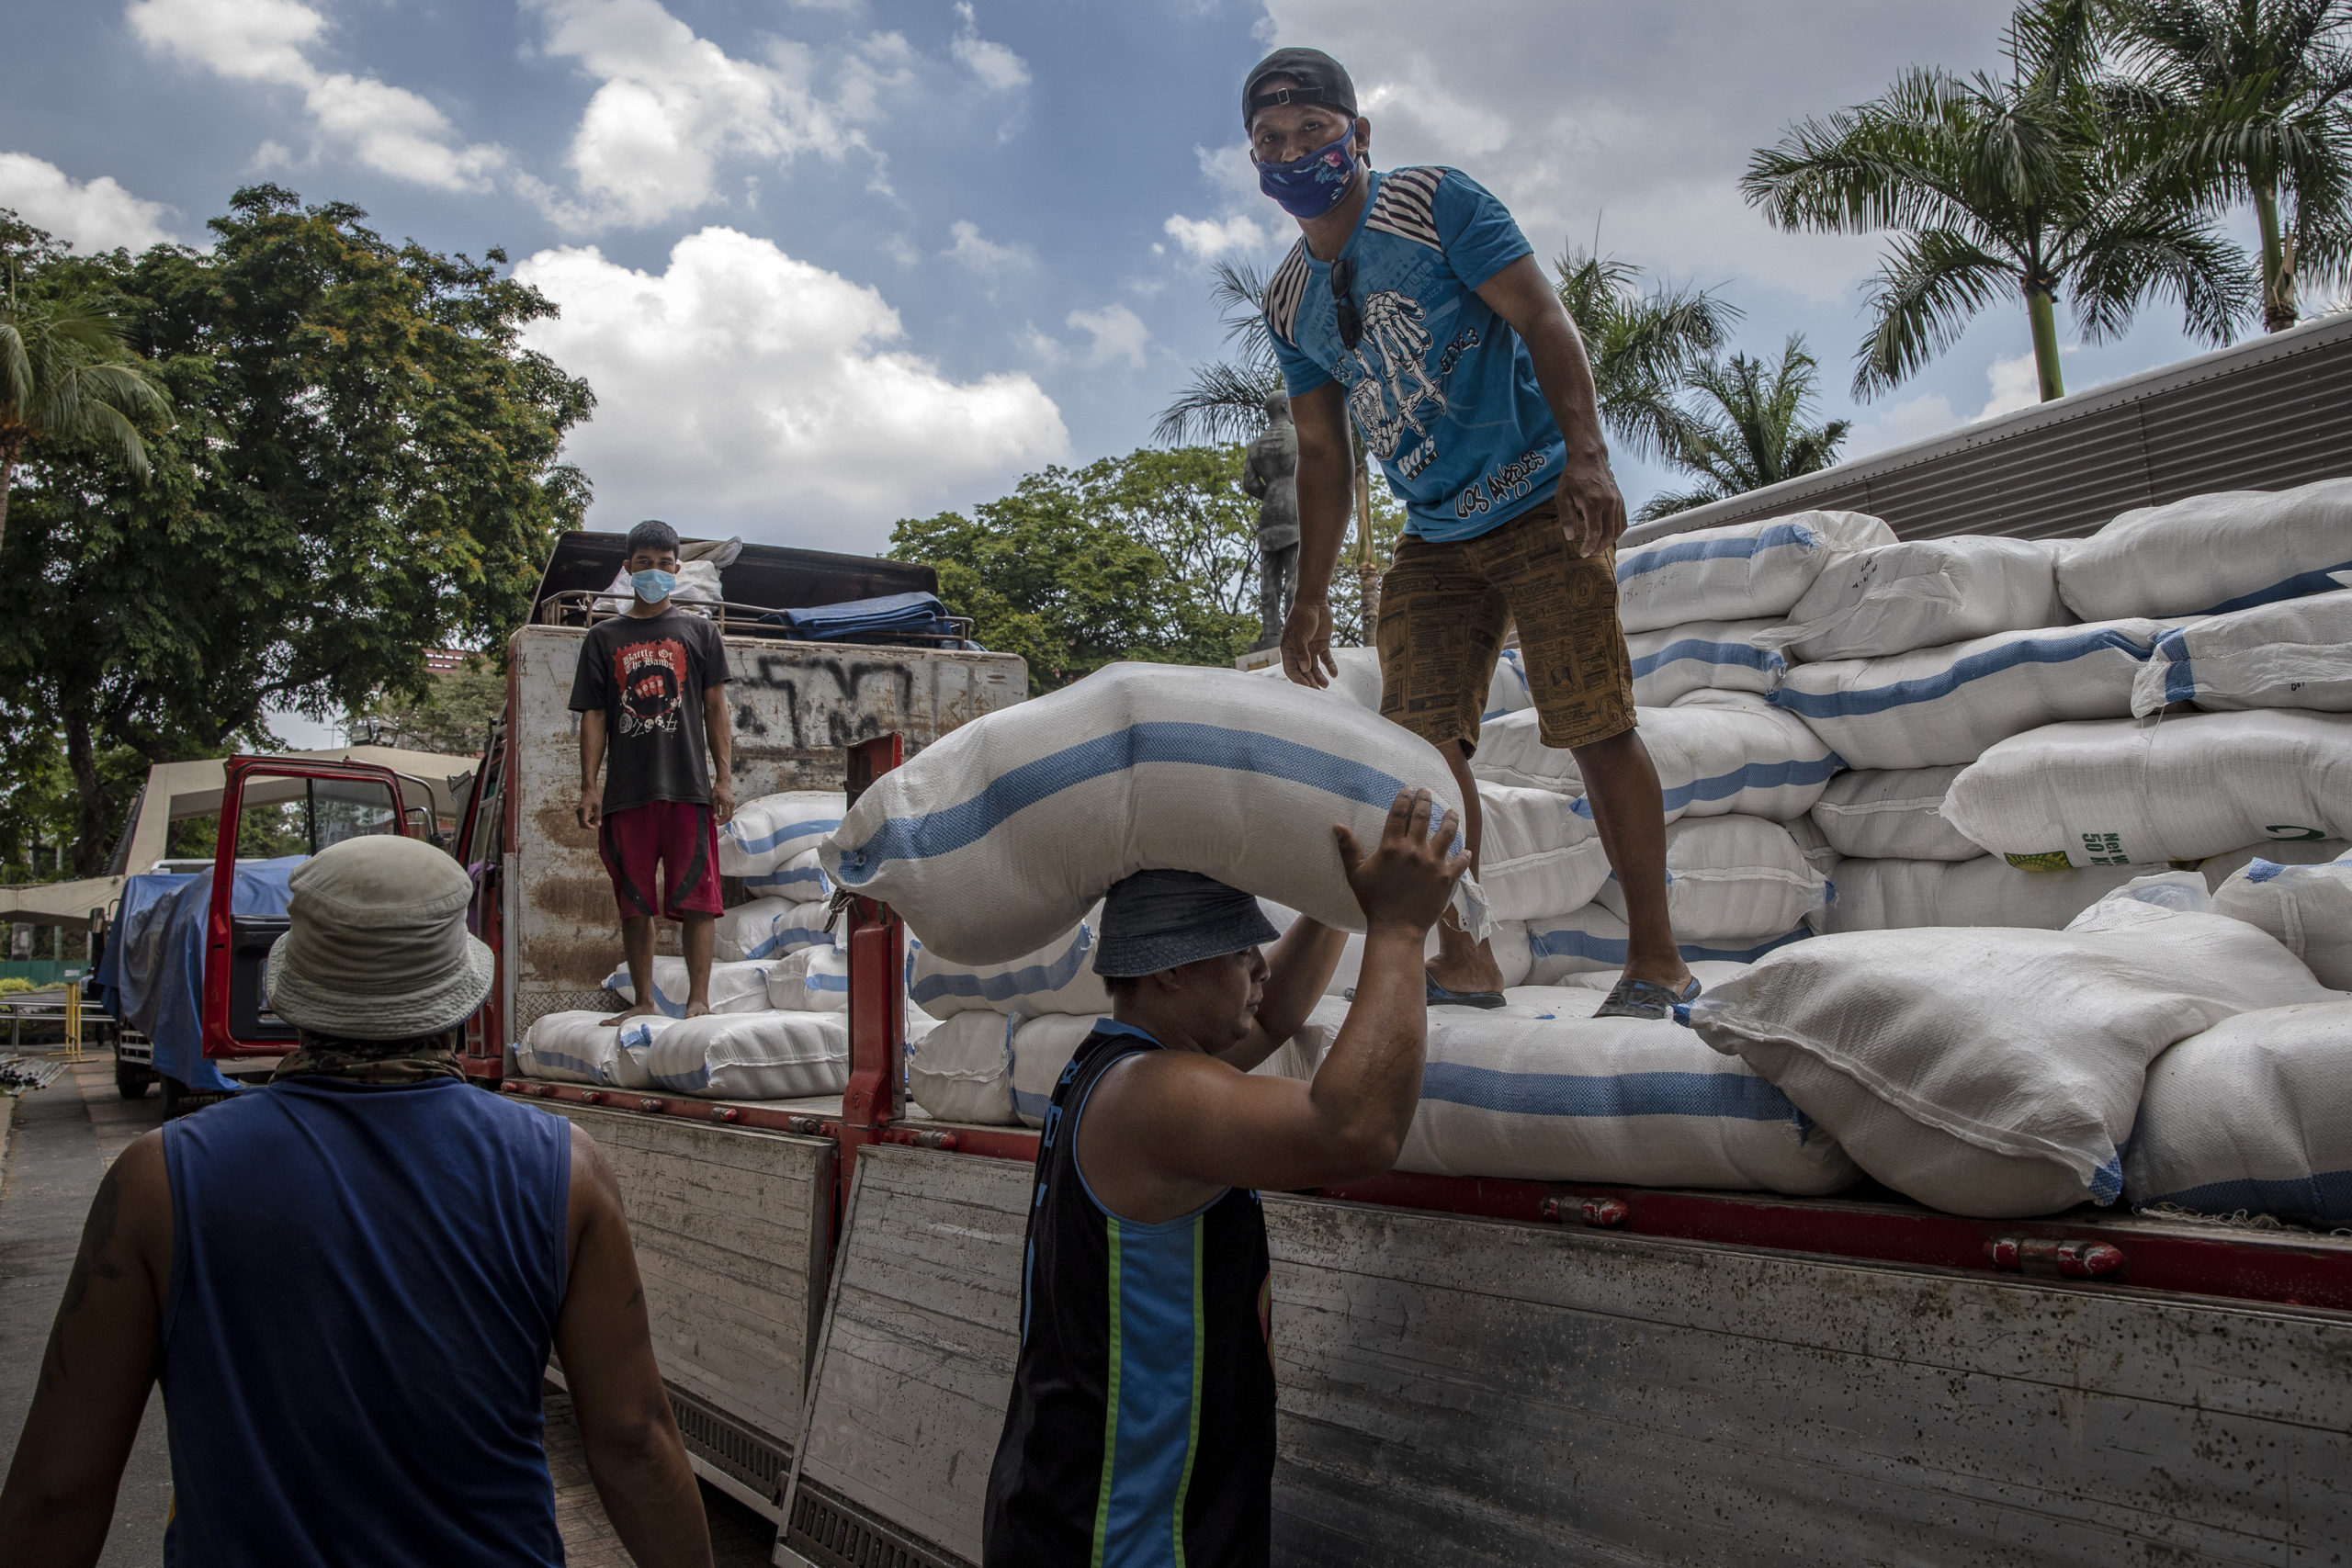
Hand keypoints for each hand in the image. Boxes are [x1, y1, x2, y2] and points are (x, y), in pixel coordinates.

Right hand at [577, 788, 600, 830]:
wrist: (588, 790)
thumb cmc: (594, 797)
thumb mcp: (598, 806)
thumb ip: (598, 816)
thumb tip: (598, 825)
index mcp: (583, 809)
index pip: (584, 822)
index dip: (589, 826)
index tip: (594, 827)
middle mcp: (578, 811)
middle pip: (582, 824)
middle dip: (589, 825)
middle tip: (596, 822)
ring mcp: (577, 812)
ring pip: (582, 822)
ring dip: (588, 823)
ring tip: (595, 818)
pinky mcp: (578, 812)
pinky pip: (582, 819)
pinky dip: (587, 820)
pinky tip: (593, 816)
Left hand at [711, 778, 735, 826]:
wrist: (724, 782)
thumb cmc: (718, 788)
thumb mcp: (714, 798)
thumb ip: (715, 808)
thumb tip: (715, 817)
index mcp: (726, 803)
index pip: (725, 816)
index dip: (720, 821)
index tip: (715, 823)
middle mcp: (731, 804)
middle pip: (729, 817)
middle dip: (723, 822)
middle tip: (716, 823)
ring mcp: (733, 803)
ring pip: (731, 815)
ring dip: (725, 819)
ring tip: (718, 820)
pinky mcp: (732, 803)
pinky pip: (731, 812)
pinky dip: (727, 815)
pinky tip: (721, 815)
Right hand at [1281, 594, 1338, 688]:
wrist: (1313, 602)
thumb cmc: (1302, 617)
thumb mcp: (1300, 634)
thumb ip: (1302, 652)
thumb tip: (1305, 669)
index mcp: (1288, 650)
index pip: (1291, 670)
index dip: (1298, 679)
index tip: (1307, 687)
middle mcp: (1299, 652)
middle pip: (1304, 671)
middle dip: (1310, 681)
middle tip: (1317, 692)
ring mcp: (1310, 649)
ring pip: (1314, 668)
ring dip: (1319, 677)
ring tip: (1326, 686)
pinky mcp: (1322, 645)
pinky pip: (1326, 659)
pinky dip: (1330, 667)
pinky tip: (1334, 674)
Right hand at [1333, 788, 1471, 933]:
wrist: (1396, 928)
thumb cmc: (1373, 902)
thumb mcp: (1356, 874)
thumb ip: (1348, 848)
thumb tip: (1337, 826)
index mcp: (1392, 847)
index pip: (1399, 813)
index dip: (1404, 798)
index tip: (1408, 789)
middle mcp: (1414, 851)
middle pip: (1423, 816)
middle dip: (1426, 799)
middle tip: (1427, 792)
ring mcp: (1433, 863)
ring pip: (1447, 832)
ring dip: (1450, 819)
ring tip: (1451, 812)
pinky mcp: (1447, 878)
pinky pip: (1460, 861)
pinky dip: (1463, 854)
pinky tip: (1465, 849)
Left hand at [1555, 445, 1625, 557]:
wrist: (1589, 457)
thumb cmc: (1573, 476)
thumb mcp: (1562, 496)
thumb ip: (1567, 517)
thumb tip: (1570, 537)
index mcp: (1594, 502)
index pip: (1595, 532)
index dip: (1589, 546)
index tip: (1582, 554)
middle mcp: (1609, 503)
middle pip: (1609, 534)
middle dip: (1599, 547)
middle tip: (1588, 554)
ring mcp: (1617, 501)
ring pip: (1618, 529)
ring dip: (1608, 542)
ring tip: (1596, 548)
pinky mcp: (1620, 500)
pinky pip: (1622, 521)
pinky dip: (1616, 533)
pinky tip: (1607, 537)